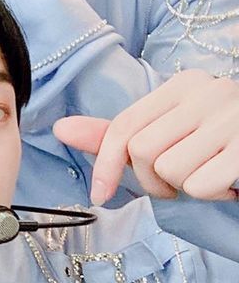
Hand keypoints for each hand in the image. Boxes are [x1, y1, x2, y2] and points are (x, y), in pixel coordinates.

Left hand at [55, 72, 238, 203]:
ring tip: (210, 177)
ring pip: (170, 171)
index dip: (105, 165)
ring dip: (186, 189)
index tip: (100, 195)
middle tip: (181, 183)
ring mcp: (231, 117)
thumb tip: (60, 130)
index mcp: (184, 86)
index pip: (124, 126)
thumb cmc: (221, 147)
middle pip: (142, 152)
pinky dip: (212, 195)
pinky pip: (201, 185)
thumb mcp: (170, 136)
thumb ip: (118, 136)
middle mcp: (208, 92)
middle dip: (153, 182)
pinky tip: (230, 184)